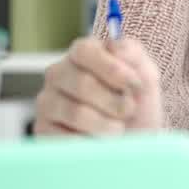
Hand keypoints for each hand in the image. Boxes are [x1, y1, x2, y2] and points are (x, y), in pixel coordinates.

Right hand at [34, 36, 161, 134]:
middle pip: (82, 83)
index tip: (134, 84)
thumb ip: (133, 54)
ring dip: (107, 125)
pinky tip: (98, 141)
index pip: (83, 50)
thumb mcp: (145, 76)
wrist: (134, 141)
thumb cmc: (137, 105)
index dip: (111, 68)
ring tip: (118, 129)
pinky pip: (67, 138)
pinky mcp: (43, 130)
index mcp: (81, 54)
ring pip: (76, 113)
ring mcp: (47, 102)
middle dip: (115, 101)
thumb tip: (113, 45)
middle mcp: (58, 74)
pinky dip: (91, 143)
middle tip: (130, 110)